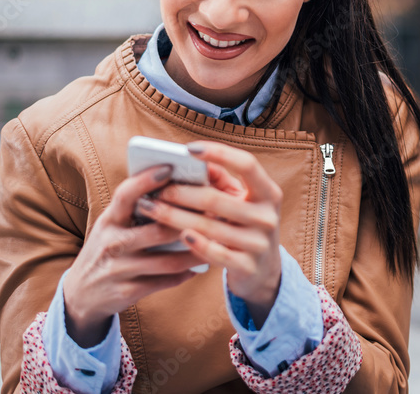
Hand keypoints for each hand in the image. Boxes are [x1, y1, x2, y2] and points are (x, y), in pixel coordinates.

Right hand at [62, 163, 207, 346]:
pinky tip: (201, 264)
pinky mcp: (127, 293)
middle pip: (157, 230)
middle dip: (188, 221)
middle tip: (216, 211)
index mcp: (108, 220)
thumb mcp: (112, 225)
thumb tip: (175, 183)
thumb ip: (136, 208)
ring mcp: (119, 270)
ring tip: (217, 240)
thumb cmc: (108, 248)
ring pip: (168, 261)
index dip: (147, 180)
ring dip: (196, 250)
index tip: (170, 167)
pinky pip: (165, 282)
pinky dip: (186, 273)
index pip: (126, 195)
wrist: (80, 294)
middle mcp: (111, 243)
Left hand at [137, 141, 283, 327]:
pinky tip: (179, 235)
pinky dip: (195, 242)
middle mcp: (267, 216)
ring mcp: (259, 243)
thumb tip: (191, 159)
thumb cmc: (245, 226)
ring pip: (210, 226)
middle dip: (181, 193)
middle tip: (157, 190)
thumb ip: (220, 180)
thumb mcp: (241, 201)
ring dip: (175, 217)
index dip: (219, 153)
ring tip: (151, 209)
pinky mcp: (247, 266)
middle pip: (217, 198)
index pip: (247, 164)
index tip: (188, 149)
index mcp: (268, 193)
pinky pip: (215, 253)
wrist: (263, 271)